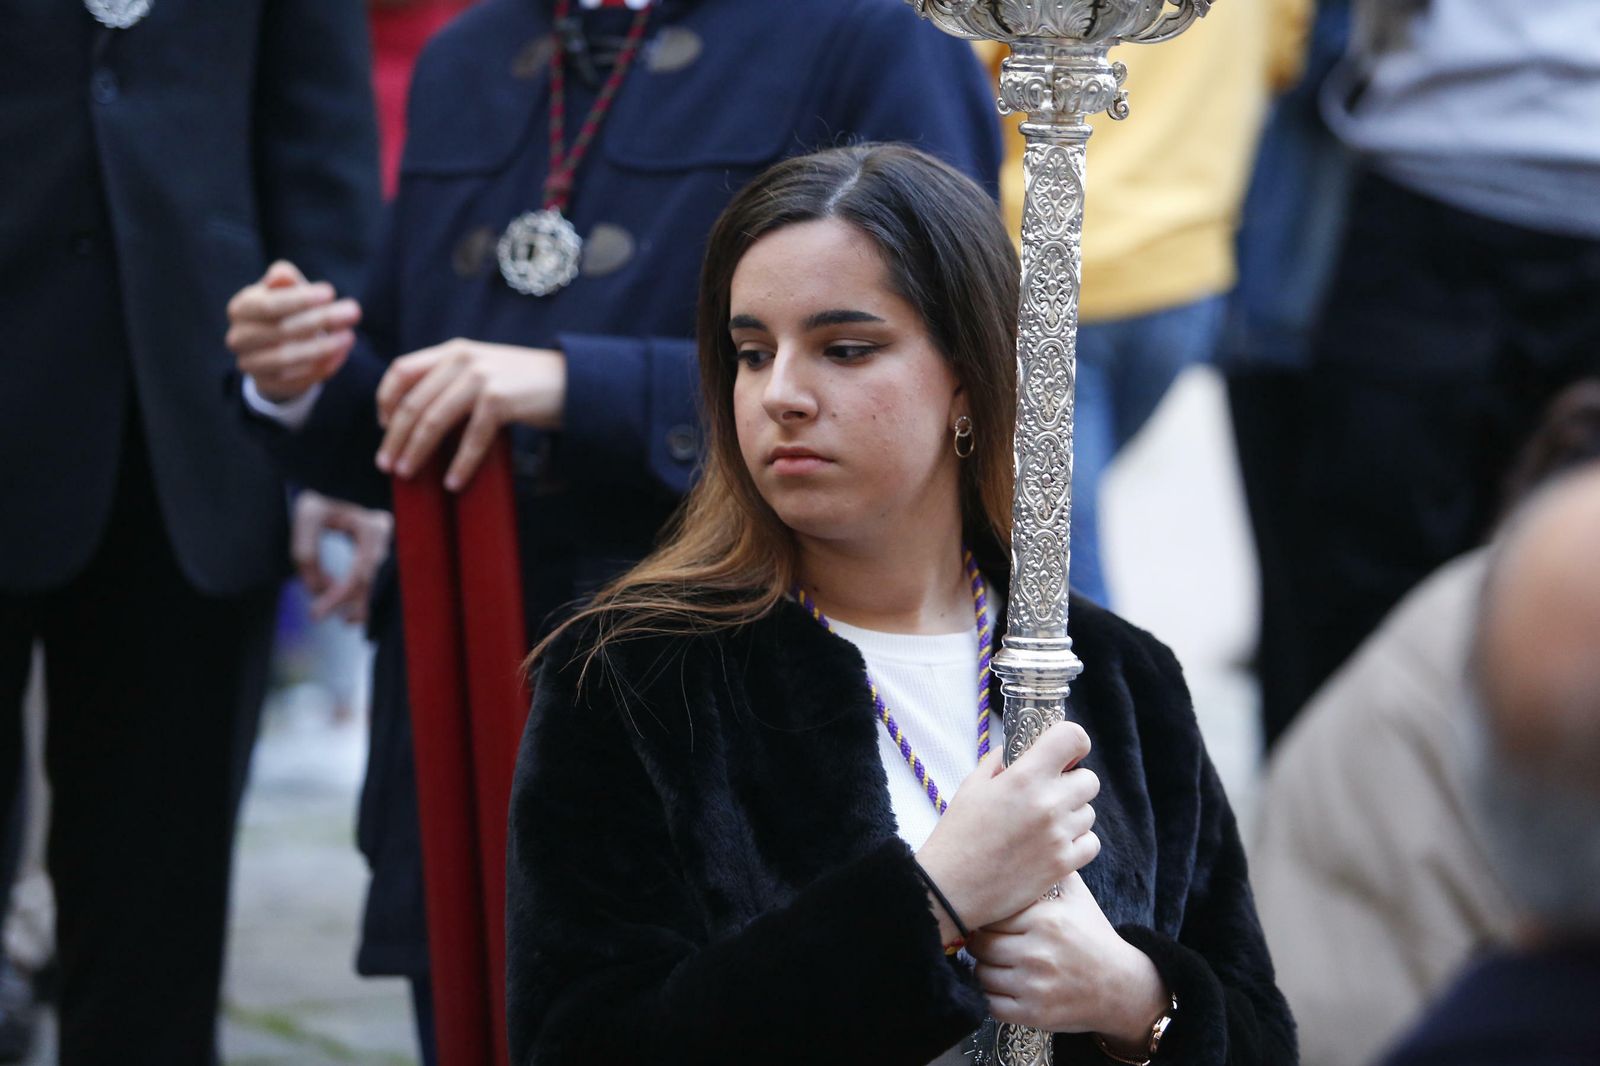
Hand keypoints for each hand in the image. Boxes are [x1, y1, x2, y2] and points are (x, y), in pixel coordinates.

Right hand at [227, 260, 361, 402]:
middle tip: (353, 312)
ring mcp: (250, 364)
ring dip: (322, 348)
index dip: (300, 299)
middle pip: (281, 331)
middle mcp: (239, 338)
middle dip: (320, 320)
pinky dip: (320, 368)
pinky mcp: (267, 385)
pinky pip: (295, 380)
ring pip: (286, 359)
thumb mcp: (284, 289)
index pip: (268, 305)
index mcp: (240, 309)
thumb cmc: (284, 308)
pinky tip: (340, 355)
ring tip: (349, 336)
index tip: (331, 292)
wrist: (275, 346)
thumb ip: (284, 279)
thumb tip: (283, 275)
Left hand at [291, 490, 392, 624]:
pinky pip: (367, 569)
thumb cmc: (317, 488)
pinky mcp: (373, 540)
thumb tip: (315, 590)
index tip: (317, 614)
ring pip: (371, 577)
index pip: (360, 573)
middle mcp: (383, 533)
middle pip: (369, 579)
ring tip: (344, 619)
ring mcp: (382, 537)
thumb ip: (307, 553)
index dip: (339, 597)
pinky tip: (342, 598)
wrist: (327, 467)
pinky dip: (355, 586)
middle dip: (351, 602)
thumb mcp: (307, 516)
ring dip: (355, 598)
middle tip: (335, 621)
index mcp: (372, 526)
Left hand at [374, 338, 565, 490]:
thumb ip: (452, 381)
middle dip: (394, 436)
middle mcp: (462, 359)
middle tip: (386, 464)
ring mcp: (482, 377)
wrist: (571, 382)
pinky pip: (471, 438)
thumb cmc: (524, 385)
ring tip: (406, 474)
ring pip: (433, 419)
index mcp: (453, 351)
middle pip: (413, 401)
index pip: (402, 371)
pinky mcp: (500, 399)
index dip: (385, 401)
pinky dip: (460, 463)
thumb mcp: (483, 371)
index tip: (383, 428)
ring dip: (416, 450)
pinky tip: (452, 482)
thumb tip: (417, 420)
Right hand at [915, 722, 1099, 933]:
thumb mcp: (972, 787)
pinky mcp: (1063, 864)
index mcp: (1024, 776)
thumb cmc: (956, 835)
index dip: (1073, 742)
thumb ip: (998, 762)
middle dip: (1072, 783)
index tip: (1065, 753)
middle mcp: (1048, 803)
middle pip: (1089, 779)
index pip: (1073, 738)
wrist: (951, 888)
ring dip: (1073, 814)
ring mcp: (1059, 835)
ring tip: (1045, 825)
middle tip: (1049, 794)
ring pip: (1089, 812)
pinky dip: (1078, 842)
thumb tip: (1016, 750)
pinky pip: (1091, 843)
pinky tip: (1054, 845)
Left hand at [969, 875, 1168, 1043]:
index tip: (987, 916)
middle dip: (980, 942)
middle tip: (988, 941)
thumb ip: (1053, 868)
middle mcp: (1037, 952)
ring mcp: (1034, 986)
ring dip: (984, 969)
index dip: (986, 915)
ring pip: (981, 974)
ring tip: (996, 963)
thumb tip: (1028, 838)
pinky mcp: (1033, 1014)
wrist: (1122, 987)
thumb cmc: (1094, 937)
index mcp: (1045, 920)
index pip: (991, 914)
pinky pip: (989, 1004)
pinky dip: (989, 997)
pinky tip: (1001, 986)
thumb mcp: (1078, 897)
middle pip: (980, 944)